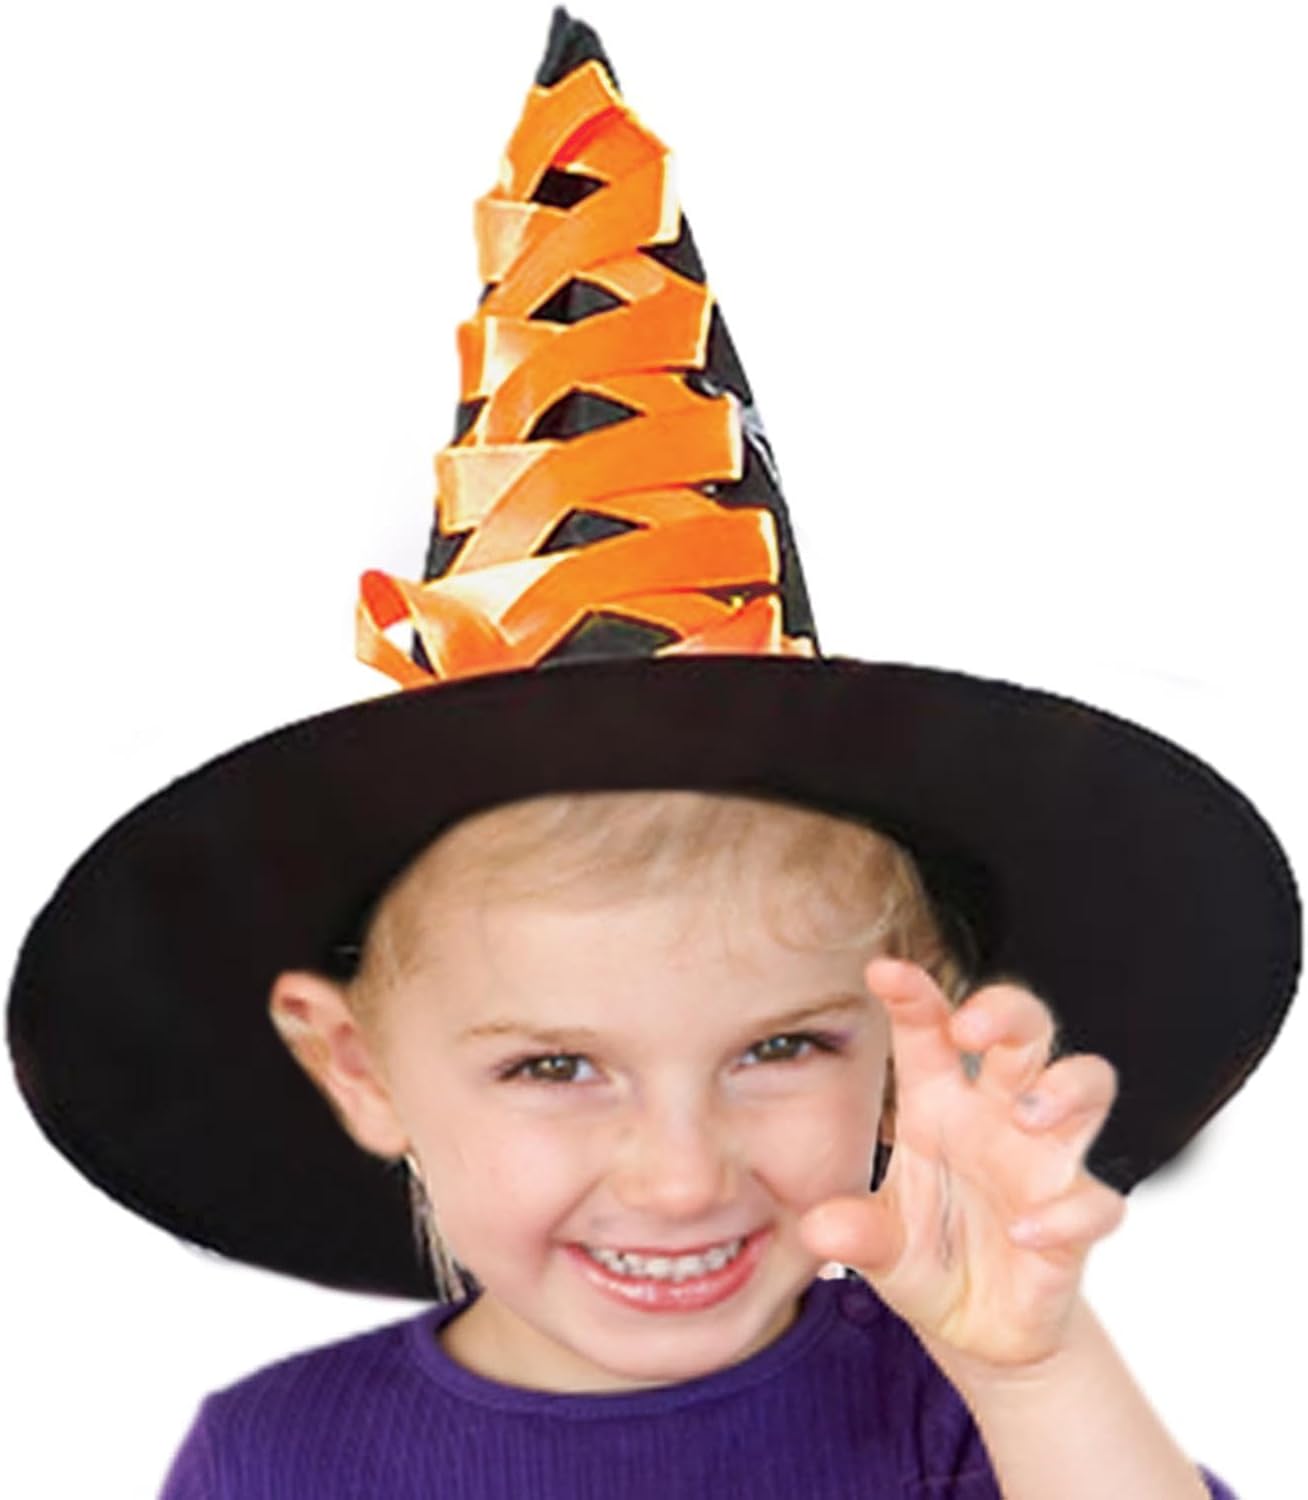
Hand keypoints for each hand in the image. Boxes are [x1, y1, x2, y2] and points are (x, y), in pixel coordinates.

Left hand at [797, 957, 1126, 1376]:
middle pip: (1025, 1030)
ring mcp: (1044, 1162)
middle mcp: (998, 1115)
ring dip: (1064, 1087)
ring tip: (1028, 1112)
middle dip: (1006, 1012)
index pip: (930, 1031)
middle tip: (971, 1028)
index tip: (883, 971)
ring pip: (1087, 1084)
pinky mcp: (1077, 1220)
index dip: (914, 996)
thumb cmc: (926, 1255)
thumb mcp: (880, 1245)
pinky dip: (1066, 1213)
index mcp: (939, 1102)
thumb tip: (820, 1227)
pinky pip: (1095, 1201)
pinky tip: (1024, 1231)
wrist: (978, 1328)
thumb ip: (856, 1232)